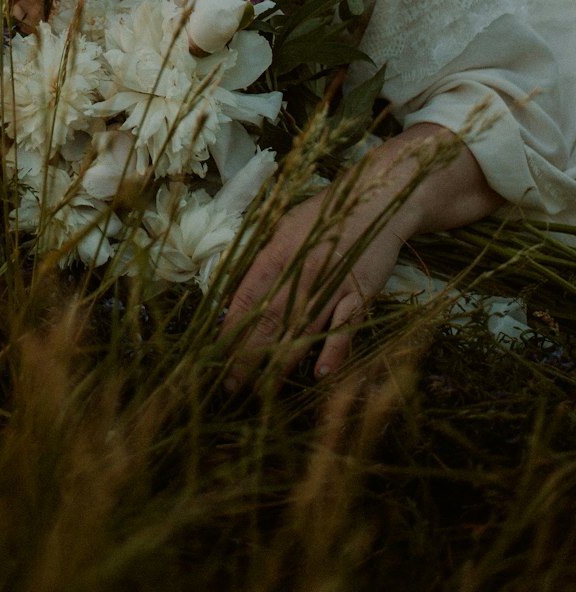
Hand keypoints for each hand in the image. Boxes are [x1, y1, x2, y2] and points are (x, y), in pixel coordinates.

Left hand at [224, 124, 502, 384]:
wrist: (375, 201)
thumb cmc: (325, 215)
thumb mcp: (284, 227)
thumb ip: (262, 258)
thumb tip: (235, 293)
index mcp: (277, 252)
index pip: (246, 295)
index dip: (230, 327)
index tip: (215, 353)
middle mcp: (300, 270)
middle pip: (269, 319)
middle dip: (247, 355)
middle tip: (230, 385)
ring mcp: (331, 283)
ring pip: (301, 328)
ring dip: (281, 361)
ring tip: (262, 390)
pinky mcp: (359, 293)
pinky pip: (344, 326)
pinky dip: (333, 350)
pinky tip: (320, 374)